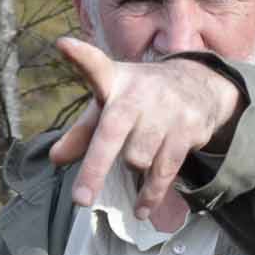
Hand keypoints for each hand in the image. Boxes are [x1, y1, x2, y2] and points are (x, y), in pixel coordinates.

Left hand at [48, 36, 241, 218]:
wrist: (199, 84)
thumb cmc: (141, 98)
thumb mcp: (111, 104)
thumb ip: (83, 132)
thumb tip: (55, 158)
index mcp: (115, 82)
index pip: (96, 66)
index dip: (81, 57)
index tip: (64, 46)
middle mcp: (139, 93)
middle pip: (112, 135)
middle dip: (96, 169)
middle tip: (80, 199)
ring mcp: (166, 111)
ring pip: (139, 158)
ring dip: (132, 172)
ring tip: (133, 169)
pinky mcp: (188, 129)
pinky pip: (164, 171)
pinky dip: (151, 194)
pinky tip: (141, 209)